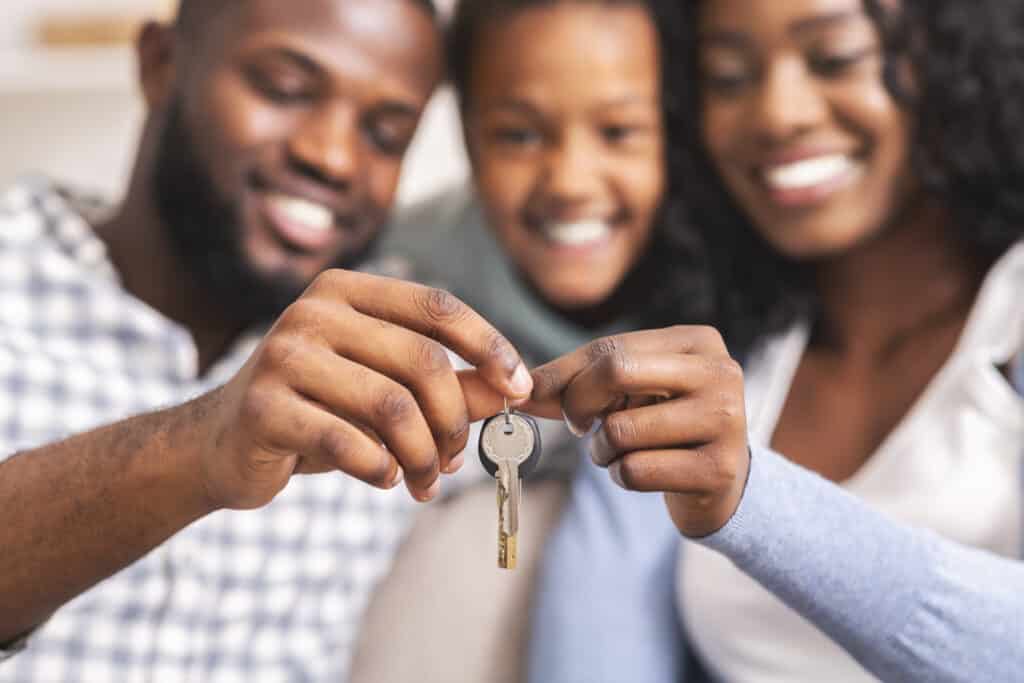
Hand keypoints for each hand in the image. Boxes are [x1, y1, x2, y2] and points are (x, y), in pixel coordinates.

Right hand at [198, 269, 532, 508]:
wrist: (223, 443)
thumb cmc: (319, 410)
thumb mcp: (384, 388)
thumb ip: (447, 385)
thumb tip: (514, 392)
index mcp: (347, 291)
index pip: (436, 307)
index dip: (489, 346)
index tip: (521, 390)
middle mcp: (312, 312)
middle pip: (421, 363)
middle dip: (453, 422)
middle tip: (454, 462)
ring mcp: (283, 356)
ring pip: (390, 407)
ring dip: (422, 456)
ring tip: (425, 482)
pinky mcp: (262, 407)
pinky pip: (348, 444)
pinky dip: (380, 469)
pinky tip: (385, 480)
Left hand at [528, 326, 749, 537]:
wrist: (722, 483)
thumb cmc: (664, 426)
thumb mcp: (629, 391)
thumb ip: (578, 381)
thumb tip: (522, 390)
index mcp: (697, 341)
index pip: (611, 348)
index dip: (564, 376)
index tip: (539, 397)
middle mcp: (720, 372)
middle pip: (616, 372)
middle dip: (579, 404)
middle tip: (579, 425)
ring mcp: (726, 421)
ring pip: (620, 430)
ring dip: (602, 450)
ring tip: (621, 452)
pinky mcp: (719, 469)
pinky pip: (635, 471)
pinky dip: (621, 476)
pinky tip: (643, 473)